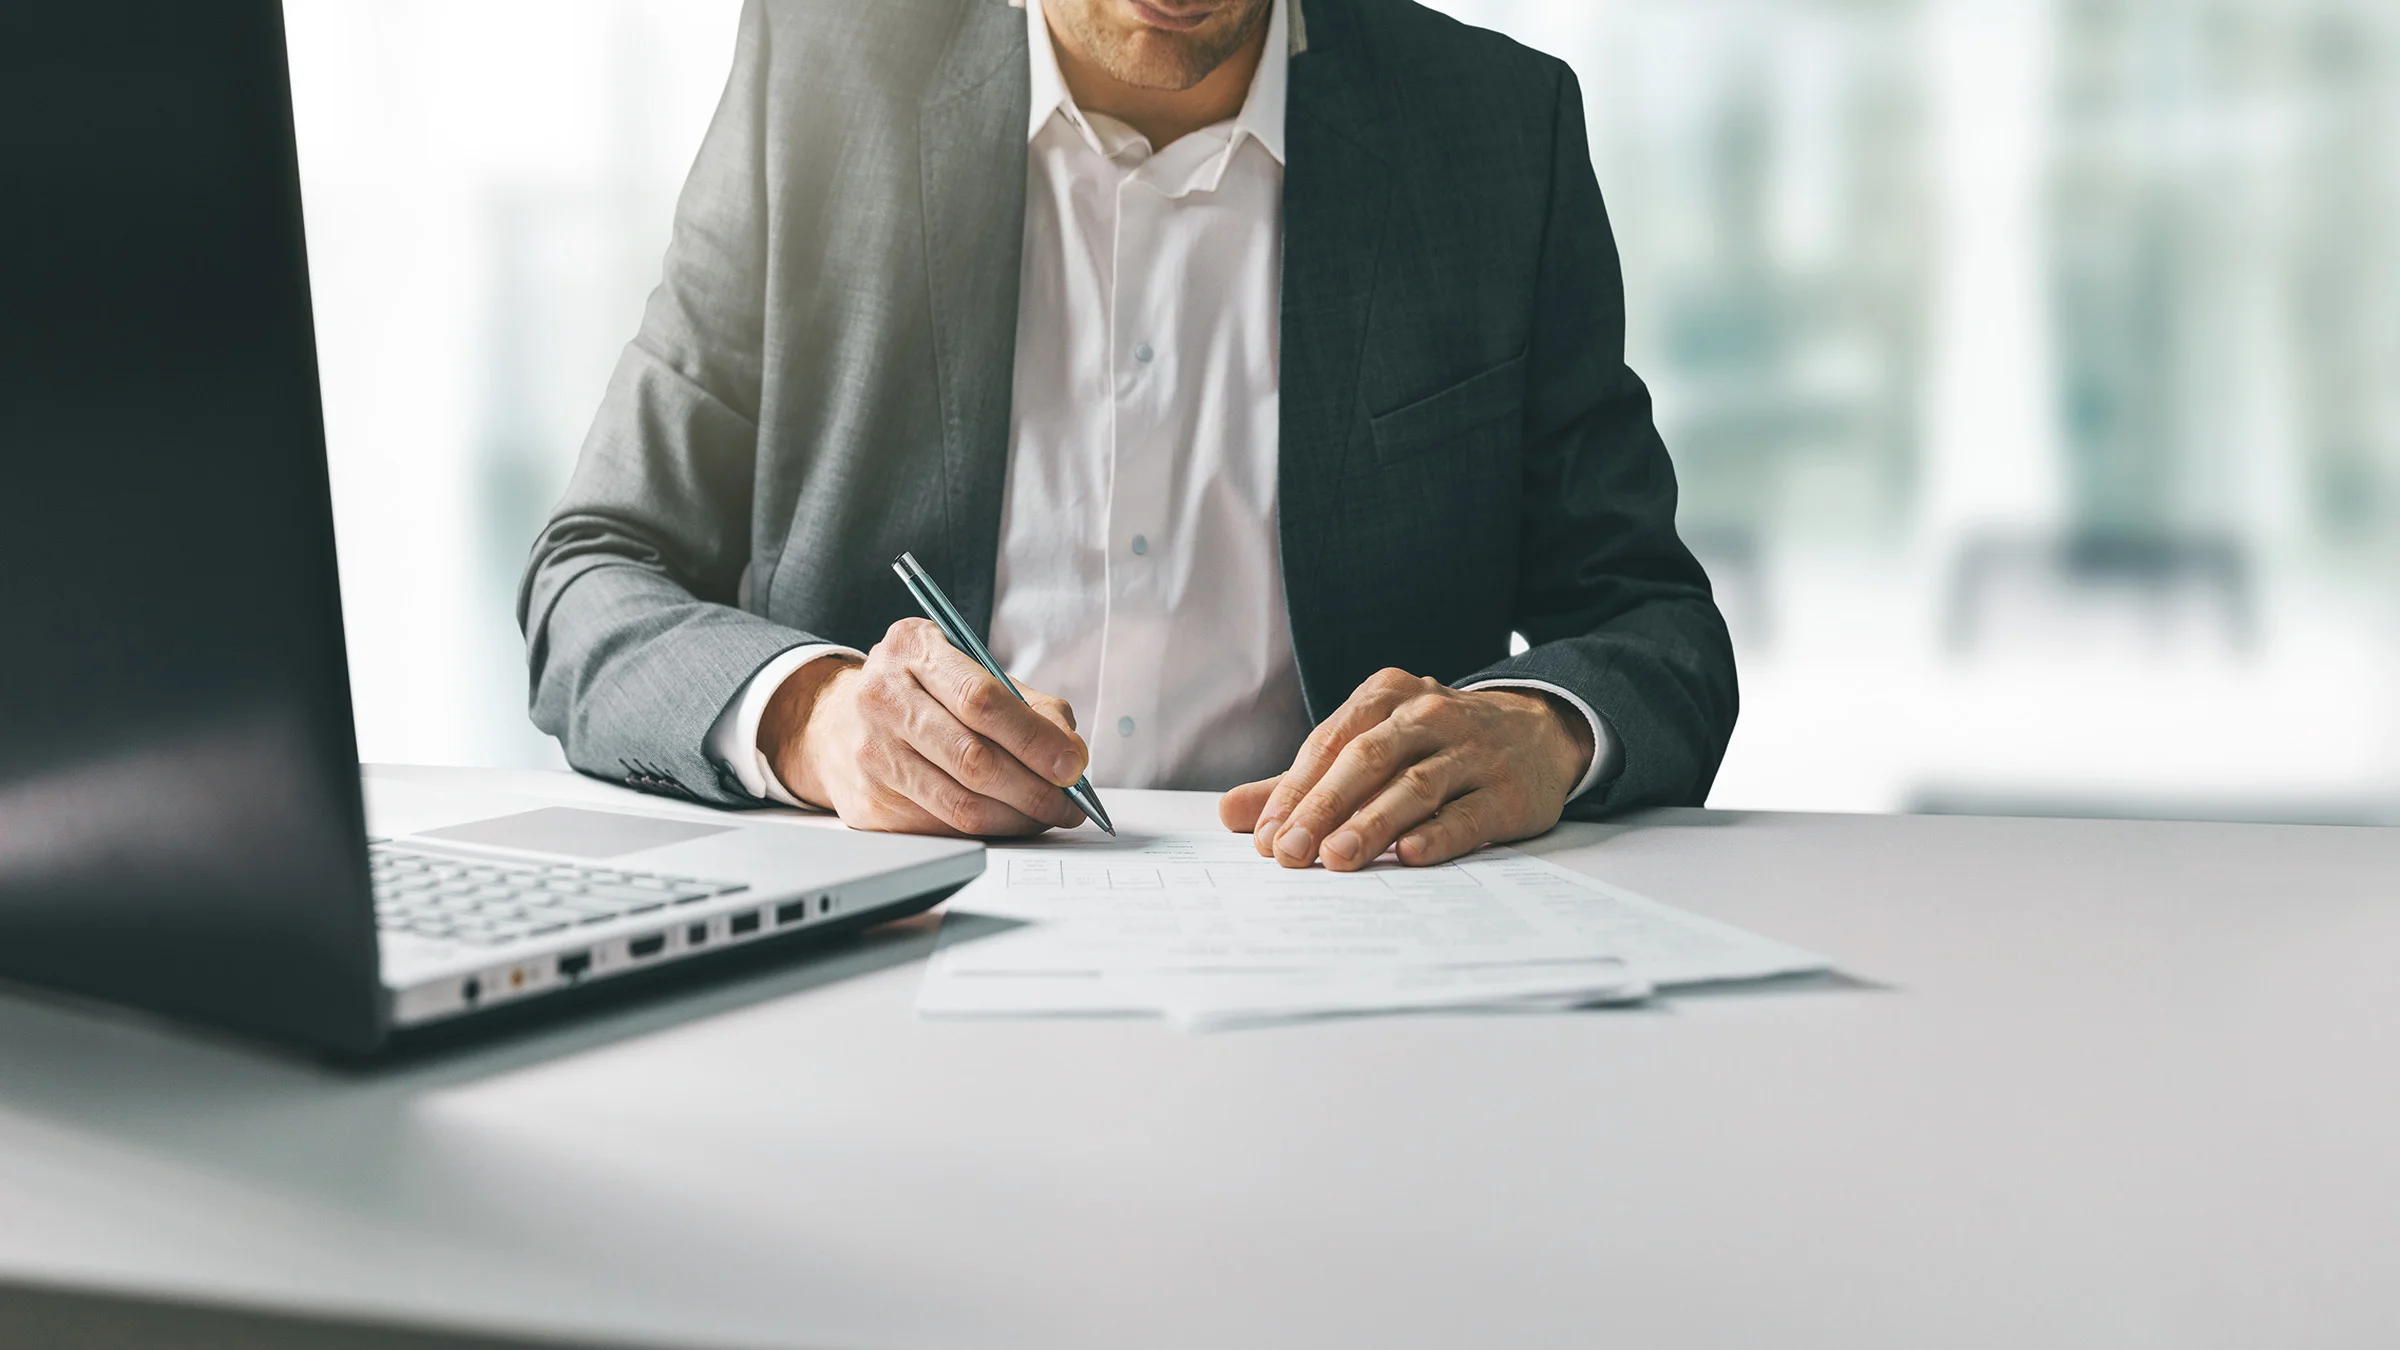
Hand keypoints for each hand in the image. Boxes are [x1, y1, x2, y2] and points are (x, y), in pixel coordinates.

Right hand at [761, 618, 1089, 836]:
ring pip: (961, 805)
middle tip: (1069, 802)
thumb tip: (1071, 756)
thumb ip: (1029, 706)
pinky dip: (989, 830)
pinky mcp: (869, 804)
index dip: (1034, 739)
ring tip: (1047, 814)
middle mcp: (882, 697)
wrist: (842, 719)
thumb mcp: (972, 672)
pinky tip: (1008, 820)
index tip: (1072, 765)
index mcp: (913, 649)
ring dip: (1018, 818)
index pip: (980, 699)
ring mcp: (870, 754)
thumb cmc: (926, 693)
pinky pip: (944, 829)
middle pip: (973, 759)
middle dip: (1035, 789)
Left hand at [1218, 669, 1593, 869]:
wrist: (1539, 732)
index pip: (1329, 743)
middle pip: (1367, 759)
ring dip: (1373, 823)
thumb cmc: (1435, 744)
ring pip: (1414, 786)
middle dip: (1323, 806)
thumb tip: (1231, 815)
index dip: (1294, 791)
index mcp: (1386, 697)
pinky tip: (1411, 855)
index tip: (1265, 837)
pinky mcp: (1507, 791)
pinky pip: (1468, 814)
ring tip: (1336, 858)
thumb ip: (1301, 781)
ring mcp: (1472, 751)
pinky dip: (1439, 835)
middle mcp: (1429, 715)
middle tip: (1290, 852)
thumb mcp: (1370, 745)